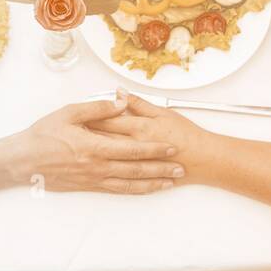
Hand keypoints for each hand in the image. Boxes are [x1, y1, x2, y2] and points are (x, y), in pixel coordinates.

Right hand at [6, 95, 185, 194]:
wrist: (23, 161)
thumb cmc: (42, 136)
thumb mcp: (68, 113)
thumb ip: (97, 108)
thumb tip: (120, 103)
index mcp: (94, 147)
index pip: (132, 149)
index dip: (155, 148)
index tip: (172, 146)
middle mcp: (97, 166)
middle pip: (136, 169)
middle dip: (161, 168)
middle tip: (181, 167)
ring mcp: (93, 179)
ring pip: (130, 184)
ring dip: (152, 183)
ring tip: (171, 181)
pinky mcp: (88, 186)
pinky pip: (117, 190)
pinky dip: (135, 190)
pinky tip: (145, 189)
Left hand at [85, 90, 211, 182]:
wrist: (204, 159)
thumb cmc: (186, 135)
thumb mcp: (163, 112)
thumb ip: (139, 104)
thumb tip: (120, 93)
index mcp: (139, 128)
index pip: (107, 121)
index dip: (90, 117)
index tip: (74, 115)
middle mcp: (134, 147)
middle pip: (102, 140)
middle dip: (84, 135)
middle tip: (66, 131)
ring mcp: (135, 164)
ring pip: (106, 159)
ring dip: (90, 154)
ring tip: (74, 149)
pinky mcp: (139, 176)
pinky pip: (116, 177)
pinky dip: (102, 170)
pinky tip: (93, 167)